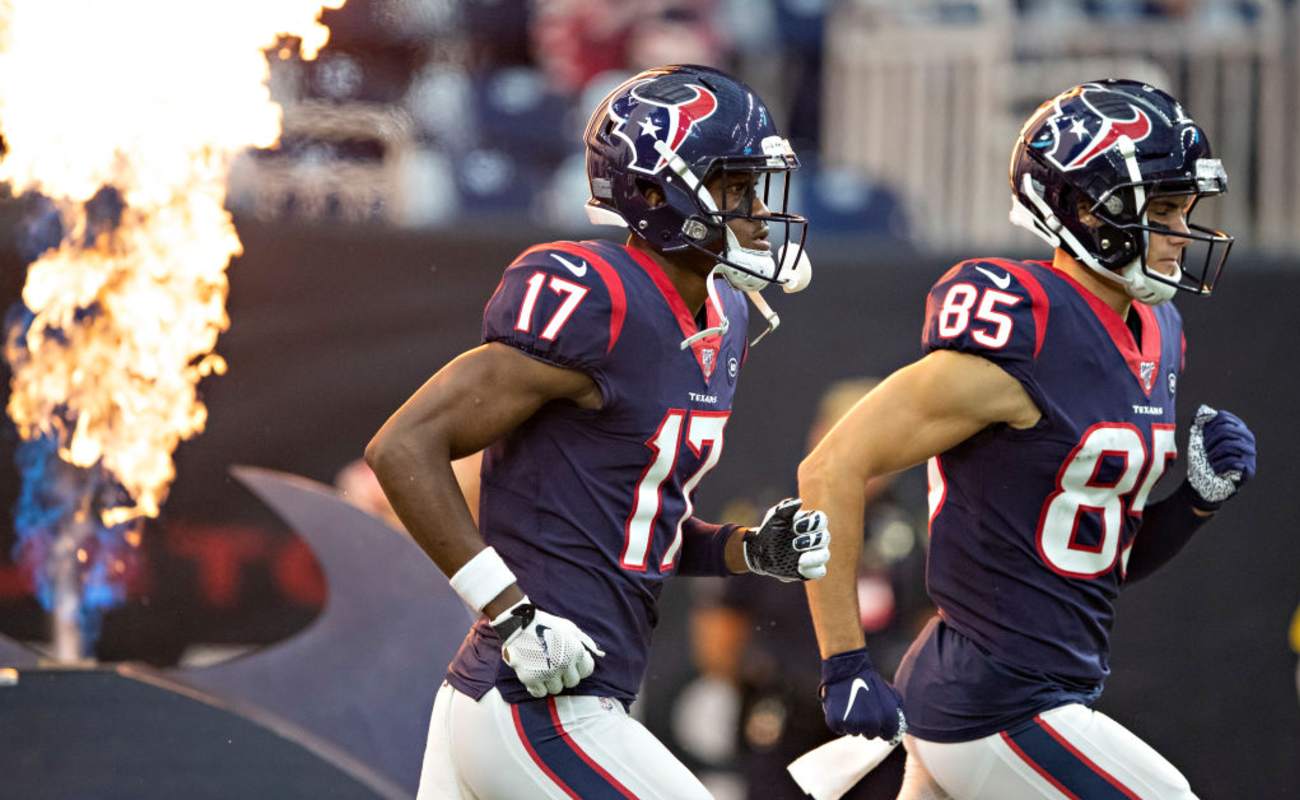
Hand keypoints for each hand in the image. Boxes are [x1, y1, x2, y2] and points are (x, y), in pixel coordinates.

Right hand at [491, 599, 605, 697]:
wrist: (518, 624)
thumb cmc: (546, 624)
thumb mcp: (569, 628)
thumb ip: (585, 641)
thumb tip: (601, 654)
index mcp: (575, 651)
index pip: (586, 671)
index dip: (578, 667)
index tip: (570, 662)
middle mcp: (564, 664)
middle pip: (572, 682)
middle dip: (565, 675)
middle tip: (554, 665)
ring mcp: (548, 672)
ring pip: (556, 689)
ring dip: (551, 682)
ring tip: (543, 668)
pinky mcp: (531, 678)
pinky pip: (540, 693)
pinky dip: (538, 687)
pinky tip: (535, 676)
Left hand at [742, 497, 830, 581]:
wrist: (759, 551)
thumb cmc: (769, 531)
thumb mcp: (774, 517)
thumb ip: (785, 508)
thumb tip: (799, 502)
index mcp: (809, 523)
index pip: (821, 519)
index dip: (813, 523)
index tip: (796, 527)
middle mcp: (815, 538)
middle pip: (825, 537)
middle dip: (812, 540)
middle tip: (795, 544)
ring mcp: (814, 554)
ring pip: (825, 555)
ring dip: (814, 556)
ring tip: (800, 559)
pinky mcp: (810, 569)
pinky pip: (820, 571)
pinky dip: (812, 569)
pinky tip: (799, 567)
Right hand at [819, 647, 905, 741]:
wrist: (848, 669)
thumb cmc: (870, 681)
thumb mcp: (892, 694)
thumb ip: (899, 713)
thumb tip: (901, 728)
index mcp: (888, 718)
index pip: (887, 736)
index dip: (882, 728)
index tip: (877, 719)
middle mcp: (873, 724)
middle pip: (870, 735)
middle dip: (867, 725)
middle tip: (862, 708)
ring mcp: (854, 724)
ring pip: (854, 732)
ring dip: (853, 723)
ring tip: (851, 705)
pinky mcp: (837, 722)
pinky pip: (840, 729)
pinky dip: (840, 721)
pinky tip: (842, 707)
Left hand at [1186, 404, 1255, 510]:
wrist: (1202, 482)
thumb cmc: (1201, 458)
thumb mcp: (1198, 438)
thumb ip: (1201, 423)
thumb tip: (1203, 409)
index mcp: (1237, 428)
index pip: (1223, 417)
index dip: (1208, 427)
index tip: (1204, 438)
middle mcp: (1247, 438)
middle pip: (1225, 430)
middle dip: (1210, 441)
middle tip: (1206, 451)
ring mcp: (1250, 453)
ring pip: (1229, 444)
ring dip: (1213, 454)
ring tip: (1210, 460)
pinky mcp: (1249, 469)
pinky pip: (1232, 461)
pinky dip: (1218, 466)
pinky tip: (1216, 470)